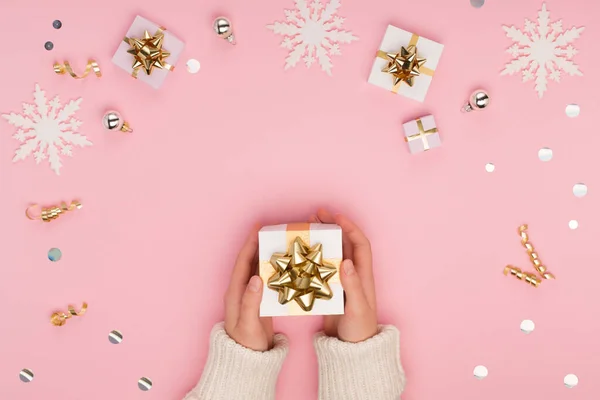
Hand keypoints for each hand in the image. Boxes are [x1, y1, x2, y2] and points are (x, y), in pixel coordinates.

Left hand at [224, 225, 273, 350]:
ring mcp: (251, 296)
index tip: (258, 228)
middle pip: (251, 261)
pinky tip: (287, 266)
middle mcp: (242, 290)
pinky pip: (268, 280)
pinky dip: (276, 270)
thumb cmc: (245, 344)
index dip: (250, 244)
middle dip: (261, 244)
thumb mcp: (248, 323)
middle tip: (274, 231)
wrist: (248, 362)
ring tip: (282, 243)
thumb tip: (256, 277)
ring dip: (269, 255)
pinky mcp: (261, 302)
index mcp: (236, 292)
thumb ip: (251, 301)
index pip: (243, 262)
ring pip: (260, 269)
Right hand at [309, 209, 377, 342]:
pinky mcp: (331, 290)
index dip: (350, 228)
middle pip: (345, 244)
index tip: (336, 217)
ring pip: (332, 253)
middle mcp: (354, 275)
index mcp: (363, 275)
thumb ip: (353, 286)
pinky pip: (322, 268)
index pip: (360, 244)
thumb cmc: (359, 331)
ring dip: (322, 239)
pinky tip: (300, 254)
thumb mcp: (357, 309)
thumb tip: (346, 261)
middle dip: (332, 227)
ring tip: (307, 228)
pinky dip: (313, 258)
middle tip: (315, 215)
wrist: (352, 351)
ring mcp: (342, 282)